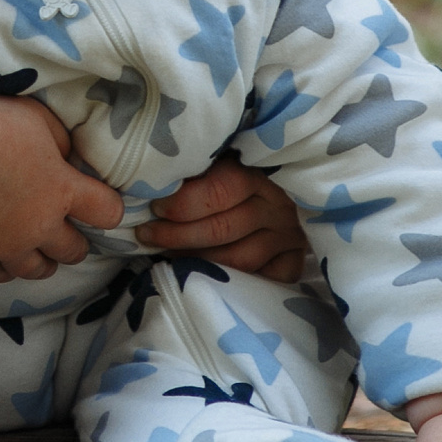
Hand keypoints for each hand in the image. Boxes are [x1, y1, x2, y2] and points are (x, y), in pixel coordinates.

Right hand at [0, 79, 122, 282]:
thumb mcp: (36, 118)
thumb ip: (60, 143)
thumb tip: (67, 158)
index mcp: (62, 190)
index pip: (108, 213)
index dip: (108, 209)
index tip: (98, 204)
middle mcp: (40, 225)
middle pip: (74, 251)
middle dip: (73, 240)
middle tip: (62, 227)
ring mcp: (6, 245)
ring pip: (38, 270)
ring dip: (41, 258)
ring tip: (34, 245)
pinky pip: (0, 275)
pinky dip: (6, 266)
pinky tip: (3, 254)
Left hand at [136, 155, 309, 281]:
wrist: (279, 190)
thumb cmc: (234, 170)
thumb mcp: (218, 159)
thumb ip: (195, 169)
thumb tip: (154, 183)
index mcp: (259, 172)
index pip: (219, 191)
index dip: (181, 204)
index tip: (155, 208)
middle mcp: (278, 205)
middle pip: (221, 229)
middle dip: (176, 235)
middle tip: (147, 234)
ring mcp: (289, 235)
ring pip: (238, 259)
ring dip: (196, 260)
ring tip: (167, 254)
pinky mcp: (293, 259)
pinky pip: (264, 279)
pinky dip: (233, 281)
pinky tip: (206, 273)